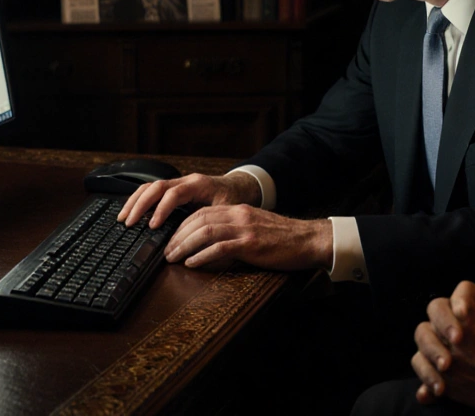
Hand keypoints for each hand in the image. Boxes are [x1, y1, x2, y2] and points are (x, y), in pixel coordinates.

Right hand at [117, 172, 260, 228]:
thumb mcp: (227, 212)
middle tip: (129, 222)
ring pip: (150, 186)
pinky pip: (152, 190)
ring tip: (123, 218)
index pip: (173, 193)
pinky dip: (139, 200)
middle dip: (140, 204)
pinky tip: (131, 212)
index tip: (152, 226)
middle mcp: (186, 181)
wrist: (239, 187)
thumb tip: (195, 242)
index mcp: (199, 185)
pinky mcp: (174, 189)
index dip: (161, 209)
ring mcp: (179, 183)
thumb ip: (211, 223)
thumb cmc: (234, 200)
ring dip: (135, 201)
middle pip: (156, 186)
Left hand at [164, 204, 332, 271]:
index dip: (182, 226)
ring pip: (205, 231)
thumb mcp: (255, 228)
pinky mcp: (251, 244)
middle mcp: (239, 215)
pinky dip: (202, 255)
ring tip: (173, 258)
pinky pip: (220, 247)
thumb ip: (234, 231)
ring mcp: (245, 229)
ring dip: (184, 245)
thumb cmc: (283, 238)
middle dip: (177, 236)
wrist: (309, 239)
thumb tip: (210, 246)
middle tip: (165, 251)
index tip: (170, 239)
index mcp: (238, 210)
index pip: (202, 212)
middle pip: (198, 220)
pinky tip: (192, 263)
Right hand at [411, 282, 474, 413]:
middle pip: (434, 311)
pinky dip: (426, 377)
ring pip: (423, 338)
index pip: (459, 292)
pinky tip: (439, 389)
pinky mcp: (437, 367)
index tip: (465, 315)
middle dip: (443, 325)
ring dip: (430, 352)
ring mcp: (441, 343)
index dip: (458, 301)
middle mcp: (451, 320)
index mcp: (470, 303)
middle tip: (457, 342)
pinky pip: (421, 367)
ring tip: (446, 368)